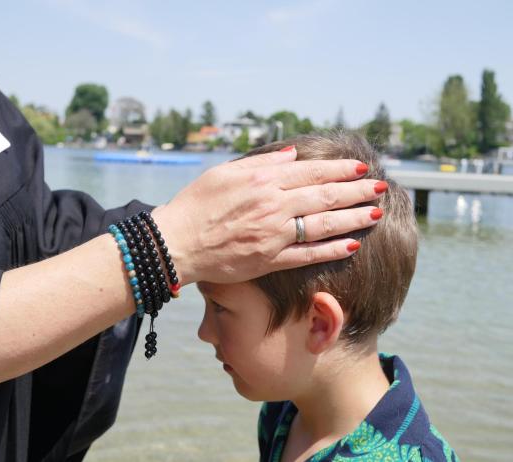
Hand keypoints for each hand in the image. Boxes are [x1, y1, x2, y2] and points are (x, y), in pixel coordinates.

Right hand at [152, 147, 385, 284]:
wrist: (176, 243)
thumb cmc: (196, 205)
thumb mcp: (224, 173)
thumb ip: (261, 162)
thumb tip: (292, 155)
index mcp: (263, 180)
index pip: (312, 172)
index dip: (341, 170)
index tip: (362, 168)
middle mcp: (273, 206)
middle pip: (325, 196)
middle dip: (357, 190)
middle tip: (380, 186)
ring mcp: (274, 235)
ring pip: (323, 224)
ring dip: (353, 217)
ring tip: (375, 211)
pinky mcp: (270, 260)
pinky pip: (309, 255)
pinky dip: (333, 249)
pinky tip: (353, 244)